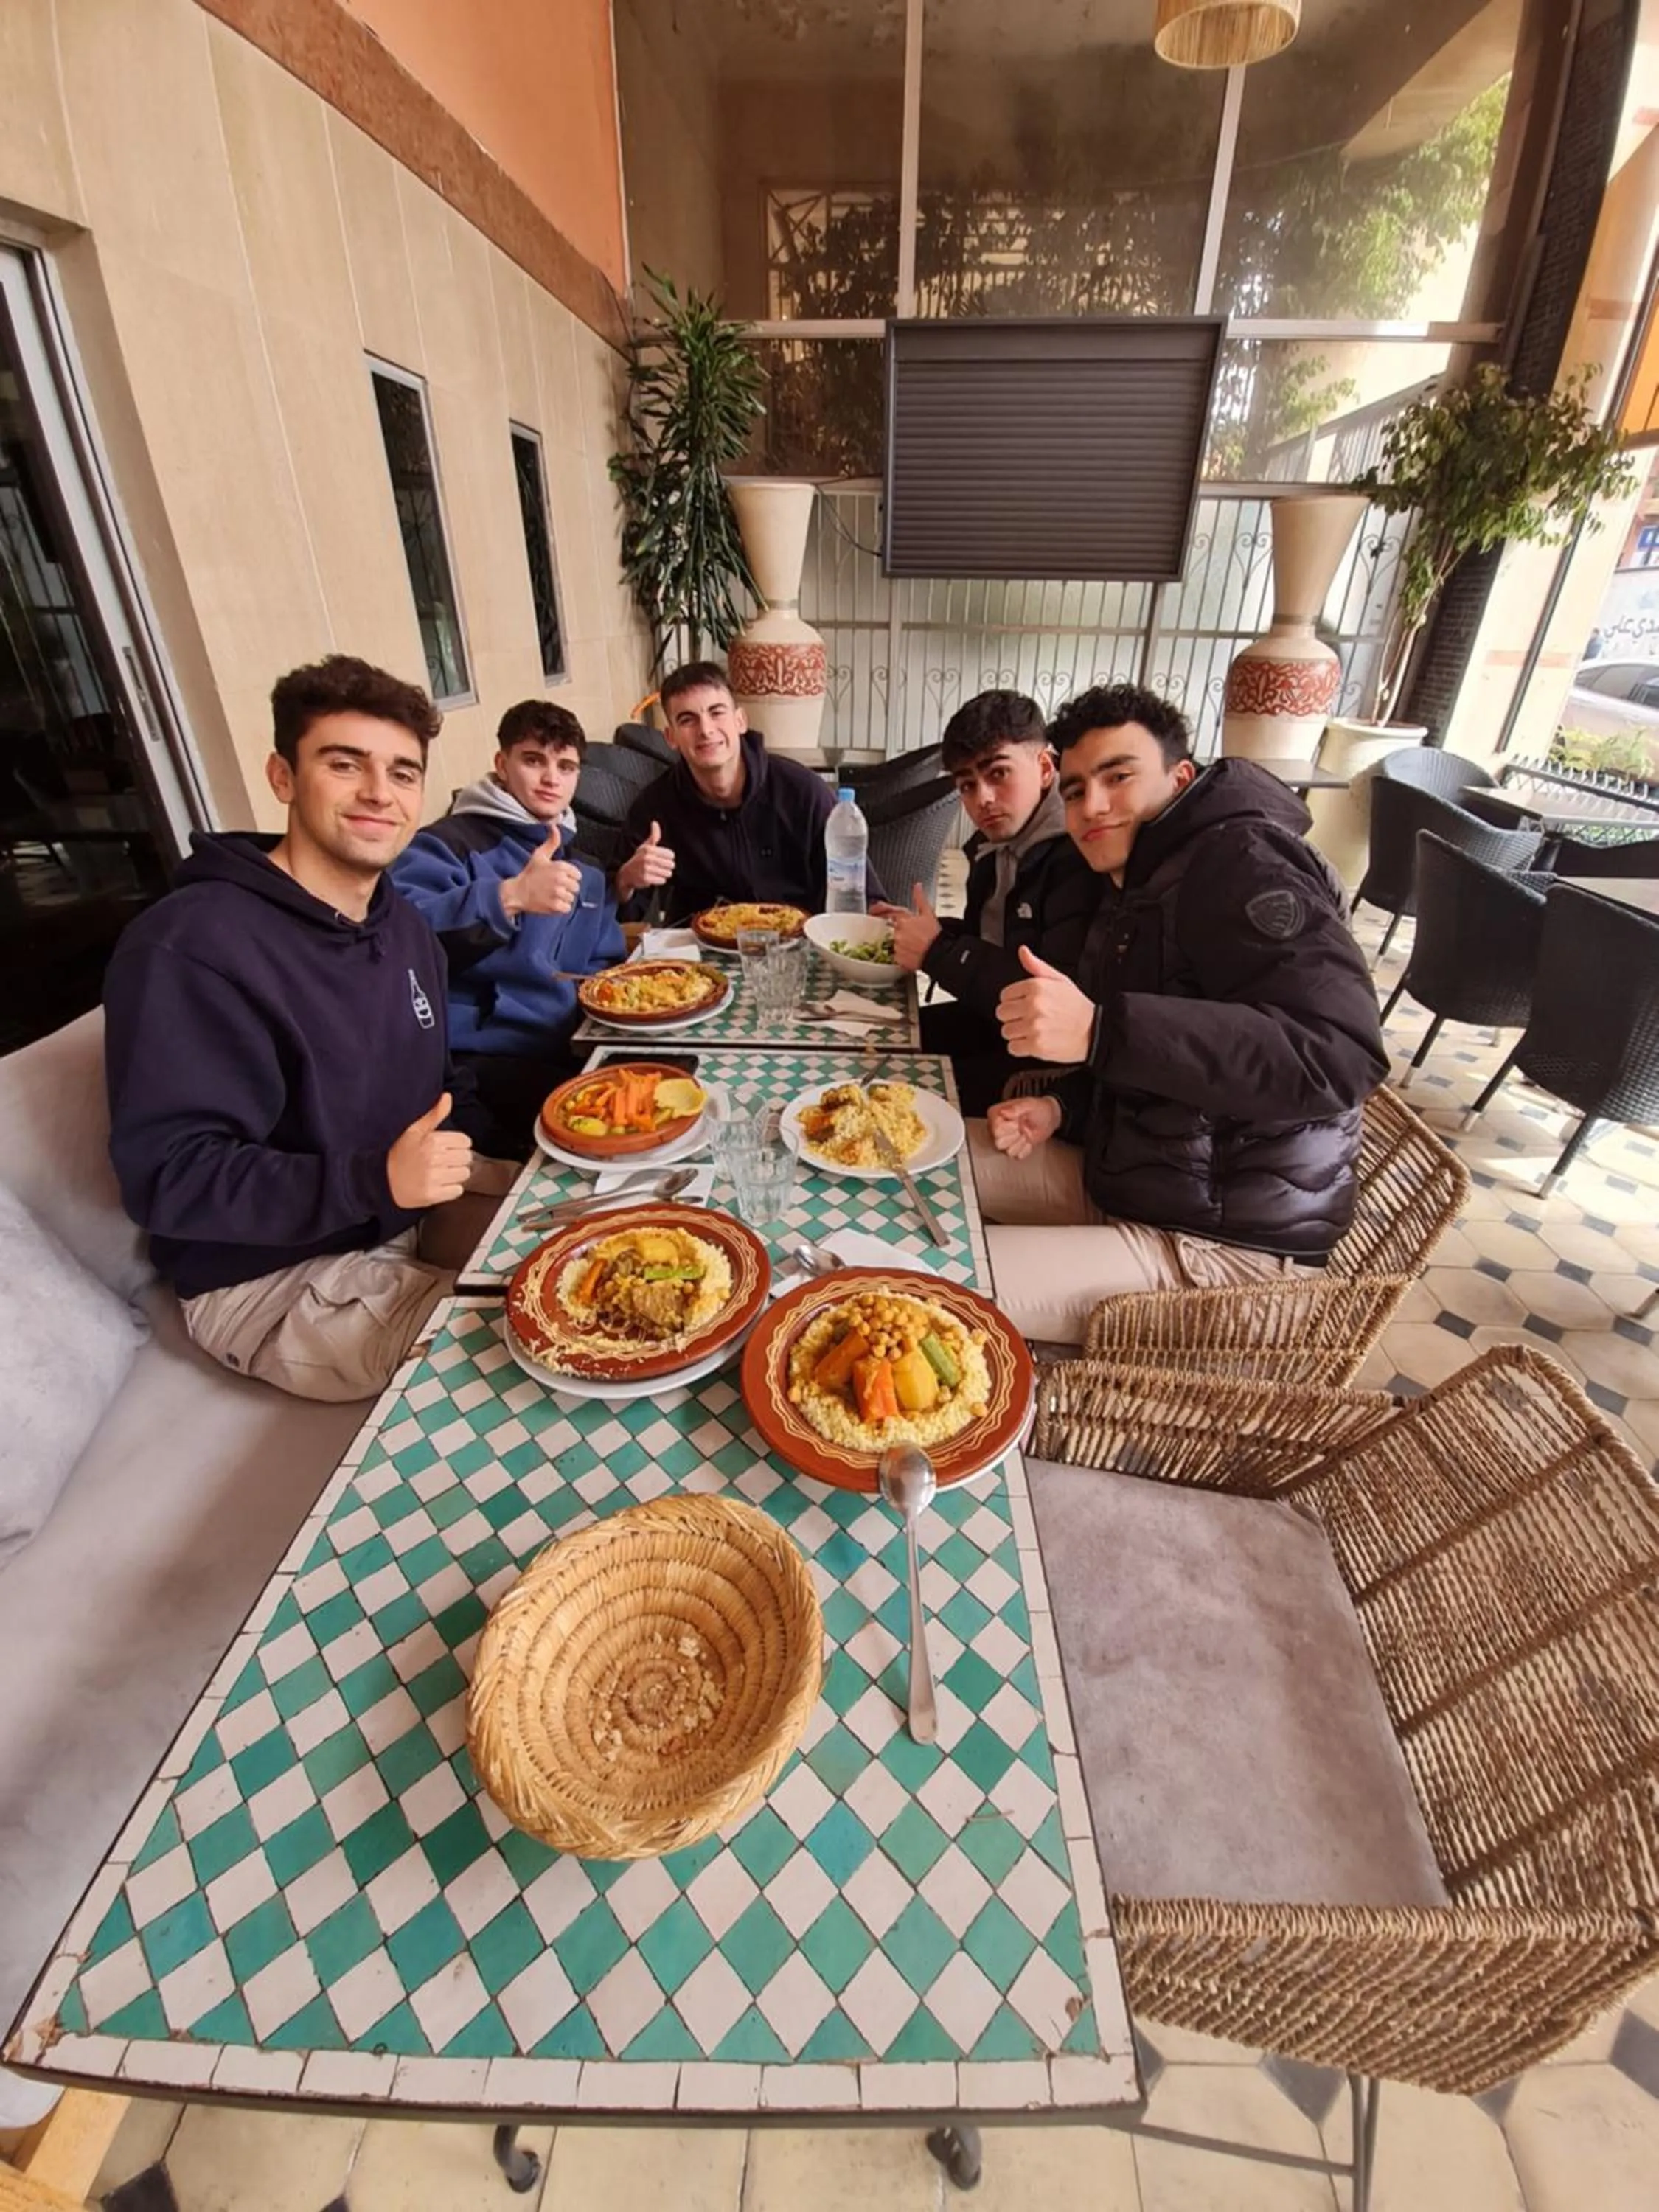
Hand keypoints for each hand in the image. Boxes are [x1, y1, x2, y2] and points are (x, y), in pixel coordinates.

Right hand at [387, 1092, 472, 1209]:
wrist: (381, 1180)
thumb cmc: (398, 1154)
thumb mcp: (413, 1130)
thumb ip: (434, 1114)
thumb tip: (447, 1096)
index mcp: (432, 1141)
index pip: (464, 1141)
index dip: (457, 1145)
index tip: (446, 1148)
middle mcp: (434, 1159)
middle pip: (466, 1158)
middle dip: (457, 1159)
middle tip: (442, 1161)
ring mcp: (433, 1178)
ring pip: (464, 1174)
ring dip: (455, 1174)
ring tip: (439, 1173)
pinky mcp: (432, 1195)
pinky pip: (457, 1191)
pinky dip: (451, 1189)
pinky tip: (438, 1184)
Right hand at [502, 825, 581, 917]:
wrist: (517, 893)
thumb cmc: (529, 874)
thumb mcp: (540, 855)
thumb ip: (552, 842)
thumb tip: (555, 826)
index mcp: (559, 866)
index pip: (577, 875)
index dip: (569, 877)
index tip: (558, 878)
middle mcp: (560, 879)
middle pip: (576, 887)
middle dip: (566, 888)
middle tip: (553, 887)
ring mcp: (558, 893)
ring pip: (571, 898)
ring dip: (563, 898)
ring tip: (551, 895)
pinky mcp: (555, 906)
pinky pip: (567, 908)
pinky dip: (560, 907)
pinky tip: (550, 902)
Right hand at [617, 820, 674, 899]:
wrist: (626, 873)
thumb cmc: (639, 859)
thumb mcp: (645, 846)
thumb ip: (654, 835)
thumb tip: (655, 823)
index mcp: (648, 849)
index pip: (670, 854)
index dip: (669, 857)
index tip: (664, 858)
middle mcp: (647, 858)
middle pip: (670, 864)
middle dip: (667, 866)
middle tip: (661, 866)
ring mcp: (646, 869)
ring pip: (667, 873)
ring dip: (664, 873)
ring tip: (658, 871)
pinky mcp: (646, 879)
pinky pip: (662, 880)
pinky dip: (660, 880)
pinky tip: (654, 877)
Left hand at [871, 883, 941, 972]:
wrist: (939, 954)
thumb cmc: (935, 935)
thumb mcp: (928, 913)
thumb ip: (920, 898)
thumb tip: (917, 886)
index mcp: (903, 921)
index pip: (892, 917)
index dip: (893, 919)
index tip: (900, 923)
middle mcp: (898, 934)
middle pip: (895, 932)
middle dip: (904, 933)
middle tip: (916, 937)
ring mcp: (897, 947)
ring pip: (896, 944)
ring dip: (903, 944)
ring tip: (916, 946)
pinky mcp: (898, 959)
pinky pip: (897, 956)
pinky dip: (903, 955)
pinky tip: (914, 953)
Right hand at [987, 1096, 1061, 1159]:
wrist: (1049, 1118)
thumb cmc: (1038, 1108)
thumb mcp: (1029, 1104)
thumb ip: (1016, 1108)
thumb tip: (1003, 1112)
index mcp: (996, 1114)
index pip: (994, 1129)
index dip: (1008, 1127)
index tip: (1017, 1121)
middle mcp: (996, 1128)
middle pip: (998, 1143)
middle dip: (1014, 1136)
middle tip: (1021, 1127)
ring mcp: (1003, 1140)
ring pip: (1008, 1151)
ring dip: (1021, 1143)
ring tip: (1025, 1133)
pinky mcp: (1012, 1149)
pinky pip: (1017, 1156)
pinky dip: (1026, 1149)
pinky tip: (1028, 1139)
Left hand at [998, 946, 1097, 1061]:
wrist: (1093, 1031)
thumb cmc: (1076, 1007)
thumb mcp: (1059, 980)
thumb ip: (1036, 966)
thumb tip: (1023, 951)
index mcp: (1036, 986)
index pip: (1004, 995)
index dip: (1014, 1001)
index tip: (1024, 1005)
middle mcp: (1034, 1005)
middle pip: (1002, 1013)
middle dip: (1013, 1017)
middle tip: (1028, 1019)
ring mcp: (1034, 1026)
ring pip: (1006, 1031)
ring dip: (1017, 1033)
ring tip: (1033, 1030)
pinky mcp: (1036, 1045)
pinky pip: (1013, 1048)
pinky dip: (1021, 1047)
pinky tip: (1034, 1041)